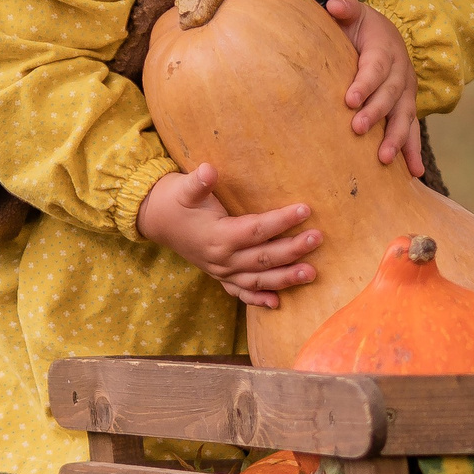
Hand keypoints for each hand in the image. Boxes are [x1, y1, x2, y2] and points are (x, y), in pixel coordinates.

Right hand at [135, 163, 321, 308]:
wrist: (155, 220)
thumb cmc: (174, 200)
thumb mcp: (183, 188)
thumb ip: (198, 182)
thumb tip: (208, 169)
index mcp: (217, 237)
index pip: (256, 230)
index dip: (281, 221)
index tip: (306, 209)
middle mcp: (221, 259)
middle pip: (263, 258)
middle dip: (293, 250)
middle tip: (318, 238)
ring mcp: (221, 272)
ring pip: (258, 279)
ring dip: (286, 278)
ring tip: (312, 273)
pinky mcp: (219, 277)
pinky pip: (241, 293)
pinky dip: (258, 299)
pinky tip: (277, 304)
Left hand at [324, 0, 422, 175]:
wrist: (385, 37)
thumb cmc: (360, 28)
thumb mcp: (353, 14)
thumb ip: (344, 8)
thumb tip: (333, 5)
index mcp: (386, 50)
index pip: (376, 67)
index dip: (365, 83)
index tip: (349, 100)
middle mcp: (401, 73)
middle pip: (391, 95)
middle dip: (376, 113)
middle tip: (358, 129)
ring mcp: (406, 94)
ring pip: (405, 116)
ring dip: (397, 138)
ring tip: (383, 158)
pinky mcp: (406, 109)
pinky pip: (412, 132)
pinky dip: (413, 152)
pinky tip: (415, 173)